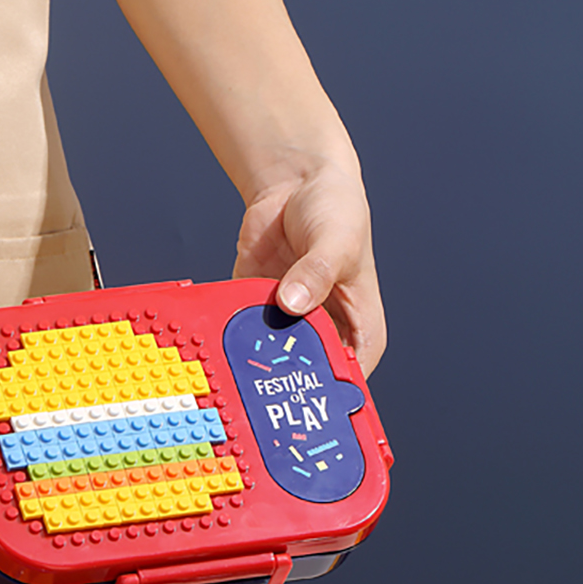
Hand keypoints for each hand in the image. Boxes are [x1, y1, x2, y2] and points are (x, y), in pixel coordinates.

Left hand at [233, 156, 386, 374]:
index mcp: (360, 331)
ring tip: (241, 364)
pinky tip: (222, 338)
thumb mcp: (336, 242)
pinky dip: (233, 336)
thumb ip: (316, 273)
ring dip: (255, 362)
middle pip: (308, 377)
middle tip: (265, 388)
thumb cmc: (336, 211)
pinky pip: (243, 333)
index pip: (350, 379)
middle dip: (286, 382)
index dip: (330, 395)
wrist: (296, 182)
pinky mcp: (258, 312)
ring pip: (272, 361)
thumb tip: (292, 302)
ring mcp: (290, 326)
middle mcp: (326, 334)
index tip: (307, 400)